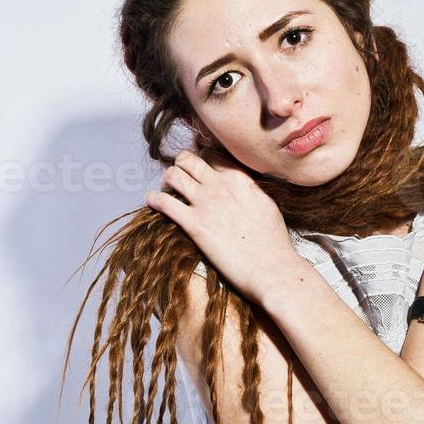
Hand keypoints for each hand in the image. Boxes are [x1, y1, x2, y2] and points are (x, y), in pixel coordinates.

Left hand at [144, 149, 297, 301]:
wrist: (270, 267)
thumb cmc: (273, 242)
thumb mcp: (266, 204)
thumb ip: (249, 191)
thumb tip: (241, 187)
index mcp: (239, 179)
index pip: (211, 156)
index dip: (200, 159)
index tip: (196, 169)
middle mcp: (220, 185)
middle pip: (188, 160)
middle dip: (179, 165)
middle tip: (177, 176)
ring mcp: (205, 203)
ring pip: (173, 175)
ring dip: (166, 179)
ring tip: (165, 188)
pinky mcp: (193, 224)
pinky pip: (164, 202)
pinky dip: (154, 198)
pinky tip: (151, 201)